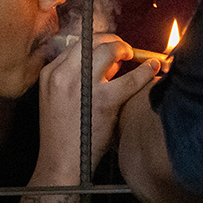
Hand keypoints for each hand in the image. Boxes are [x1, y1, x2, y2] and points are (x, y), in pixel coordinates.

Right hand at [36, 34, 158, 178]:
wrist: (60, 162)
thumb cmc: (64, 133)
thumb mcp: (59, 98)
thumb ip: (77, 77)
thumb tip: (110, 64)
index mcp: (50, 73)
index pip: (77, 44)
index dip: (97, 42)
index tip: (109, 46)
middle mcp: (63, 74)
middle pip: (92, 41)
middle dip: (112, 40)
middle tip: (124, 49)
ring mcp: (83, 86)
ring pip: (109, 50)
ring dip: (125, 48)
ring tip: (133, 55)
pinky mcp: (103, 101)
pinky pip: (130, 79)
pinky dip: (145, 71)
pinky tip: (152, 68)